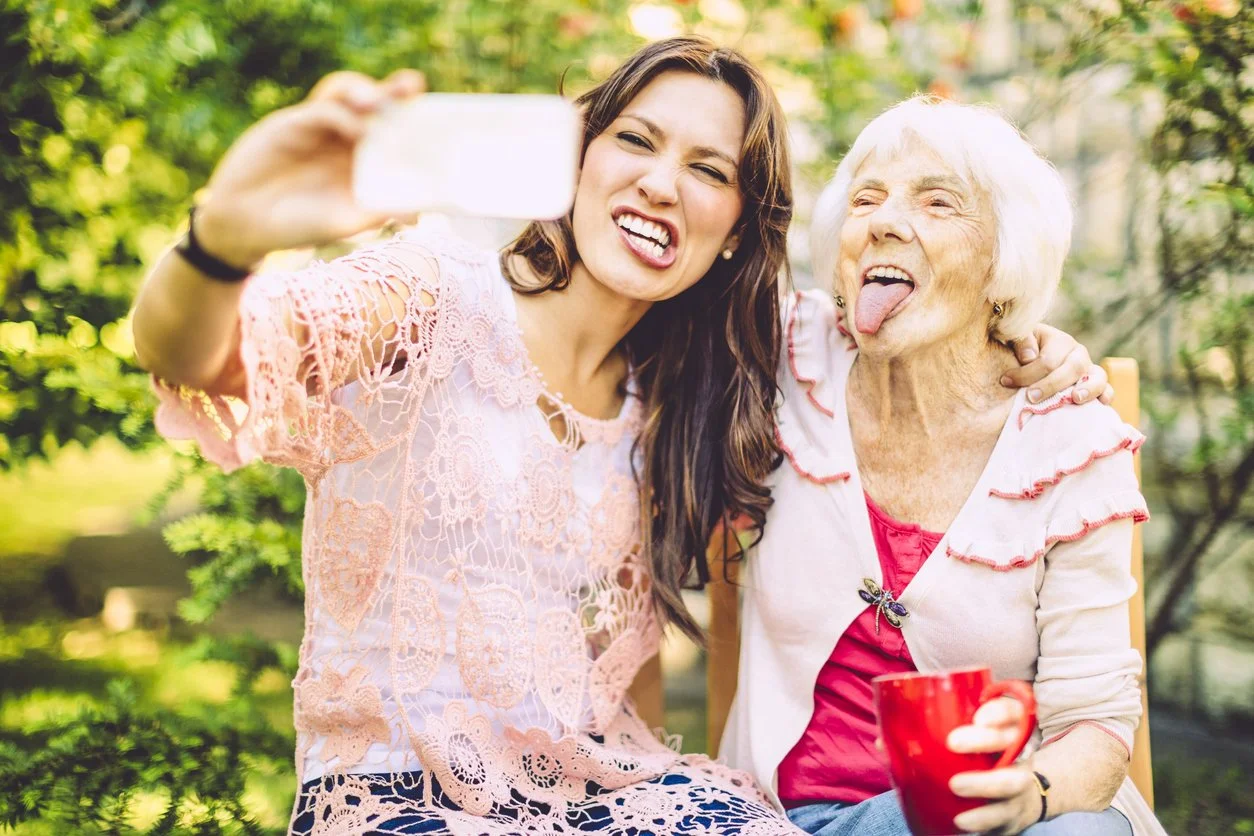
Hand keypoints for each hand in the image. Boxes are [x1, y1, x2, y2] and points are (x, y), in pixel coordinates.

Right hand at [195, 69, 425, 268]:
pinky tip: (355, 130)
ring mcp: (322, 129)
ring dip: (367, 92)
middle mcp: (347, 140)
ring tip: (380, 100)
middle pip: (377, 106)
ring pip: (349, 95)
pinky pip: (323, 108)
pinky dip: (342, 113)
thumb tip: (416, 212)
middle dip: (396, 93)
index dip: (414, 122)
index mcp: (365, 161)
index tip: (437, 120)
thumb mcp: (345, 222)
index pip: (396, 132)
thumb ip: (377, 211)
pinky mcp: (294, 123)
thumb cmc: (299, 225)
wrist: (245, 223)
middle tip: (414, 85)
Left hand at [946, 699, 1039, 833]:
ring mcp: (1020, 788)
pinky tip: (961, 820)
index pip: (1013, 712)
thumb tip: (892, 732)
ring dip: (984, 784)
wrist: (1024, 798)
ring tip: (955, 785)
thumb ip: (943, 729)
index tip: (978, 716)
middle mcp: (1021, 756)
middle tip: (952, 741)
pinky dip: (983, 821)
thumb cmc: (985, 760)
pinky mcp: (1013, 817)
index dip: (998, 712)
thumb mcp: (972, 740)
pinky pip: (1003, 820)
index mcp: (1011, 730)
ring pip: (1011, 784)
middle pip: (1011, 742)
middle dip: (984, 740)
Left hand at [1002, 324, 1114, 405]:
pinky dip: (1106, 395)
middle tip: (1031, 397)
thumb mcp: (1015, 339)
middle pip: (1073, 368)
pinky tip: (1101, 404)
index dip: (1026, 373)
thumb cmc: (1020, 351)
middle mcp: (1077, 354)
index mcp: (1058, 341)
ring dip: (1088, 388)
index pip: (1047, 359)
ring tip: (1075, 399)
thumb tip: (1029, 357)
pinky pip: (1107, 389)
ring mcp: (1089, 369)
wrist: (1031, 359)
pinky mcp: (1096, 384)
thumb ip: (1020, 342)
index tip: (1006, 381)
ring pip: (1097, 376)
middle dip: (1051, 384)